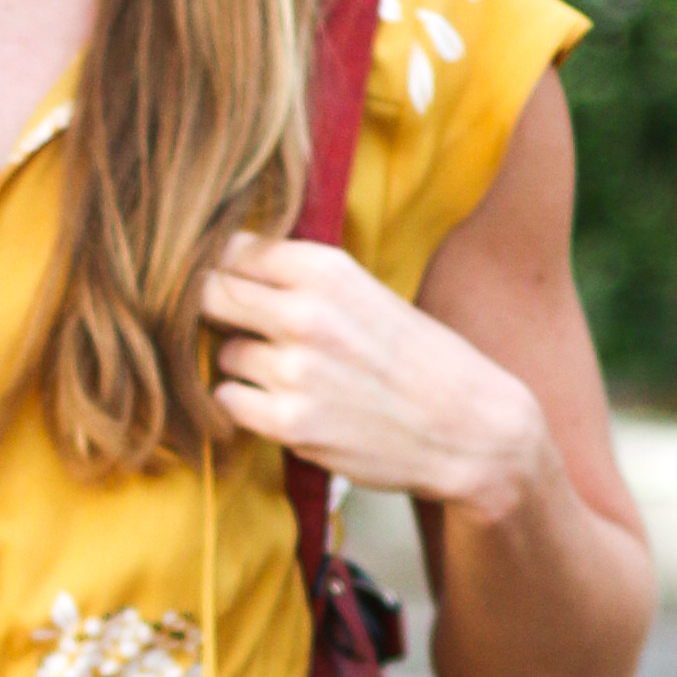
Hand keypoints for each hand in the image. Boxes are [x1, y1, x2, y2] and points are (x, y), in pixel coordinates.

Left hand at [197, 231, 550, 511]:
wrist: (467, 428)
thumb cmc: (417, 358)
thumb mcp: (365, 292)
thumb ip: (302, 279)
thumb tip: (225, 267)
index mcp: (326, 269)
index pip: (232, 249)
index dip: (227, 268)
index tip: (236, 284)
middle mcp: (306, 313)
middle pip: (209, 295)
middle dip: (218, 310)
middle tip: (243, 327)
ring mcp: (295, 371)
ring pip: (223, 354)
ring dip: (243, 364)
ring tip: (289, 374)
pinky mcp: (290, 423)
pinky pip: (230, 402)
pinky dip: (246, 405)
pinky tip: (286, 404)